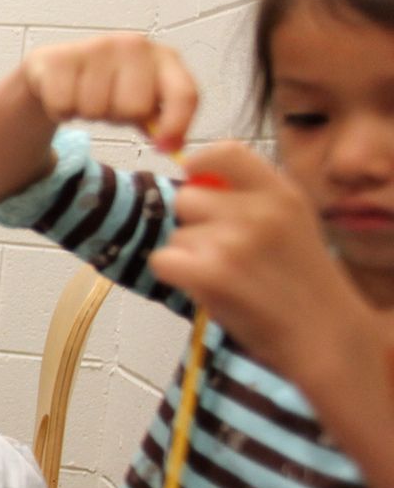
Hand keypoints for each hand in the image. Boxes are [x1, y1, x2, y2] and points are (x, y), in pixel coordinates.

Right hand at [18, 33, 198, 151]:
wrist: (56, 69)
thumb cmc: (109, 87)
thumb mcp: (142, 102)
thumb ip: (162, 123)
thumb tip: (172, 147)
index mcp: (164, 57)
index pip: (184, 93)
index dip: (177, 125)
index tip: (164, 148)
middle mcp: (133, 45)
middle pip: (134, 108)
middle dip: (119, 118)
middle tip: (109, 106)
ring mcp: (96, 47)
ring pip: (96, 109)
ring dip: (89, 114)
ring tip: (85, 99)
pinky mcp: (60, 58)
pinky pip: (64, 105)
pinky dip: (62, 111)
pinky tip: (65, 96)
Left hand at [148, 142, 378, 382]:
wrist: (325, 336)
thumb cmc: (303, 284)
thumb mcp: (293, 224)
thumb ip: (251, 198)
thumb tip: (194, 177)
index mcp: (282, 193)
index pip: (225, 152)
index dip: (200, 164)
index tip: (196, 179)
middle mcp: (258, 211)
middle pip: (186, 197)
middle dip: (194, 224)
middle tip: (223, 252)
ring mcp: (233, 242)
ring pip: (176, 234)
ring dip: (189, 256)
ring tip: (228, 277)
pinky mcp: (211, 273)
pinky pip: (163, 260)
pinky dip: (175, 276)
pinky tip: (207, 288)